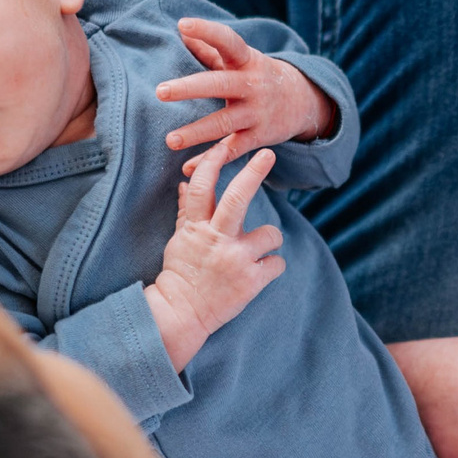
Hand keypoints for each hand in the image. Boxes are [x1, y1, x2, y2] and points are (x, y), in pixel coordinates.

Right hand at [144, 136, 285, 371]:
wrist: (181, 313)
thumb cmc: (181, 274)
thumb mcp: (180, 240)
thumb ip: (187, 211)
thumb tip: (186, 183)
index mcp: (197, 228)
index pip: (203, 186)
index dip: (213, 161)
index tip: (225, 144)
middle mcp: (217, 240)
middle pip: (238, 198)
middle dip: (254, 172)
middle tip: (268, 154)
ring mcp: (236, 260)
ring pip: (271, 233)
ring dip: (269, 241)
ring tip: (255, 254)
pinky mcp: (252, 281)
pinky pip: (277, 263)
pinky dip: (271, 266)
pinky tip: (258, 273)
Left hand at [158, 17, 338, 168]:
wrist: (302, 101)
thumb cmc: (258, 75)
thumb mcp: (242, 58)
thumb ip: (211, 47)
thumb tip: (181, 31)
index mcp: (247, 61)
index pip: (228, 42)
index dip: (207, 32)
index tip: (182, 25)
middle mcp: (253, 86)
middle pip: (220, 85)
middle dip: (190, 88)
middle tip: (160, 91)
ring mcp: (256, 114)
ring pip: (224, 123)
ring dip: (196, 133)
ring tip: (170, 140)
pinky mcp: (257, 138)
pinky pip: (232, 151)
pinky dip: (210, 160)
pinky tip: (188, 167)